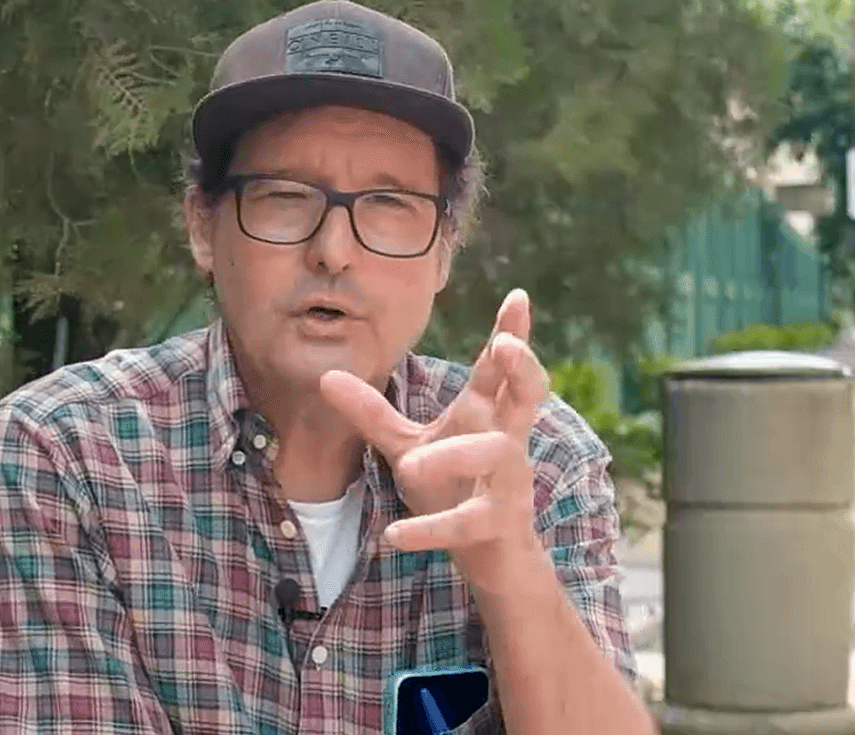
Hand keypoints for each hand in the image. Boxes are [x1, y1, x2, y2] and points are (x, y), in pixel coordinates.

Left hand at [319, 290, 550, 588]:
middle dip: (523, 368)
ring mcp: (508, 482)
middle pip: (528, 394)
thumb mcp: (408, 445)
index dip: (512, 332)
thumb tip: (325, 376)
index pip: (500, 369)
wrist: (488, 559)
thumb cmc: (454, 489)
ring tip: (409, 467)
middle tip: (506, 346)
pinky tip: (394, 534)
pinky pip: (468, 521)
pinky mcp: (497, 523)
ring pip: (495, 455)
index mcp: (485, 415)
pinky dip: (430, 528)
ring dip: (453, 456)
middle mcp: (504, 440)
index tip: (518, 295)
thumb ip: (373, 413)